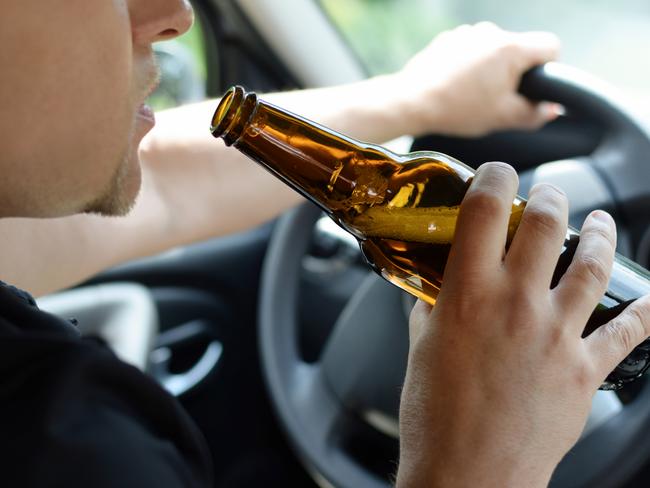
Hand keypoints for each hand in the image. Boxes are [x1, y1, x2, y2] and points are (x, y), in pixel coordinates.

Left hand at [390, 22, 560, 136]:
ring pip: (493, 50)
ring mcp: (467, 33)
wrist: (412, 102)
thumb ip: (534, 114)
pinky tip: (456, 86)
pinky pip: (471, 50)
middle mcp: (491, 32)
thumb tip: (550, 110)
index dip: (550, 68)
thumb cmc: (458, 109)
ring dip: (491, 69)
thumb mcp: (502, 118)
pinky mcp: (449, 39)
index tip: (534, 87)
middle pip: (520, 49)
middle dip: (515, 73)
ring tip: (473, 95)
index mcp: (510, 48)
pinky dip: (469, 65)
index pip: (551, 46)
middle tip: (498, 99)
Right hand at [396, 162, 649, 486]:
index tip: (496, 175)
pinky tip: (645, 298)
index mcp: (467, 294)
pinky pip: (627, 331)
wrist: (468, 475)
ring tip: (601, 222)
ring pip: (593, 263)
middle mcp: (516, 304)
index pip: (487, 209)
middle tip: (549, 196)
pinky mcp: (584, 368)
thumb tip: (437, 286)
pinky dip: (641, 311)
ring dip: (600, 234)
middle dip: (552, 197)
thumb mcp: (421, 348)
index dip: (494, 177)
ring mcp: (556, 334)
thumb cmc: (435, 416)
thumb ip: (432, 307)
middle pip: (549, 224)